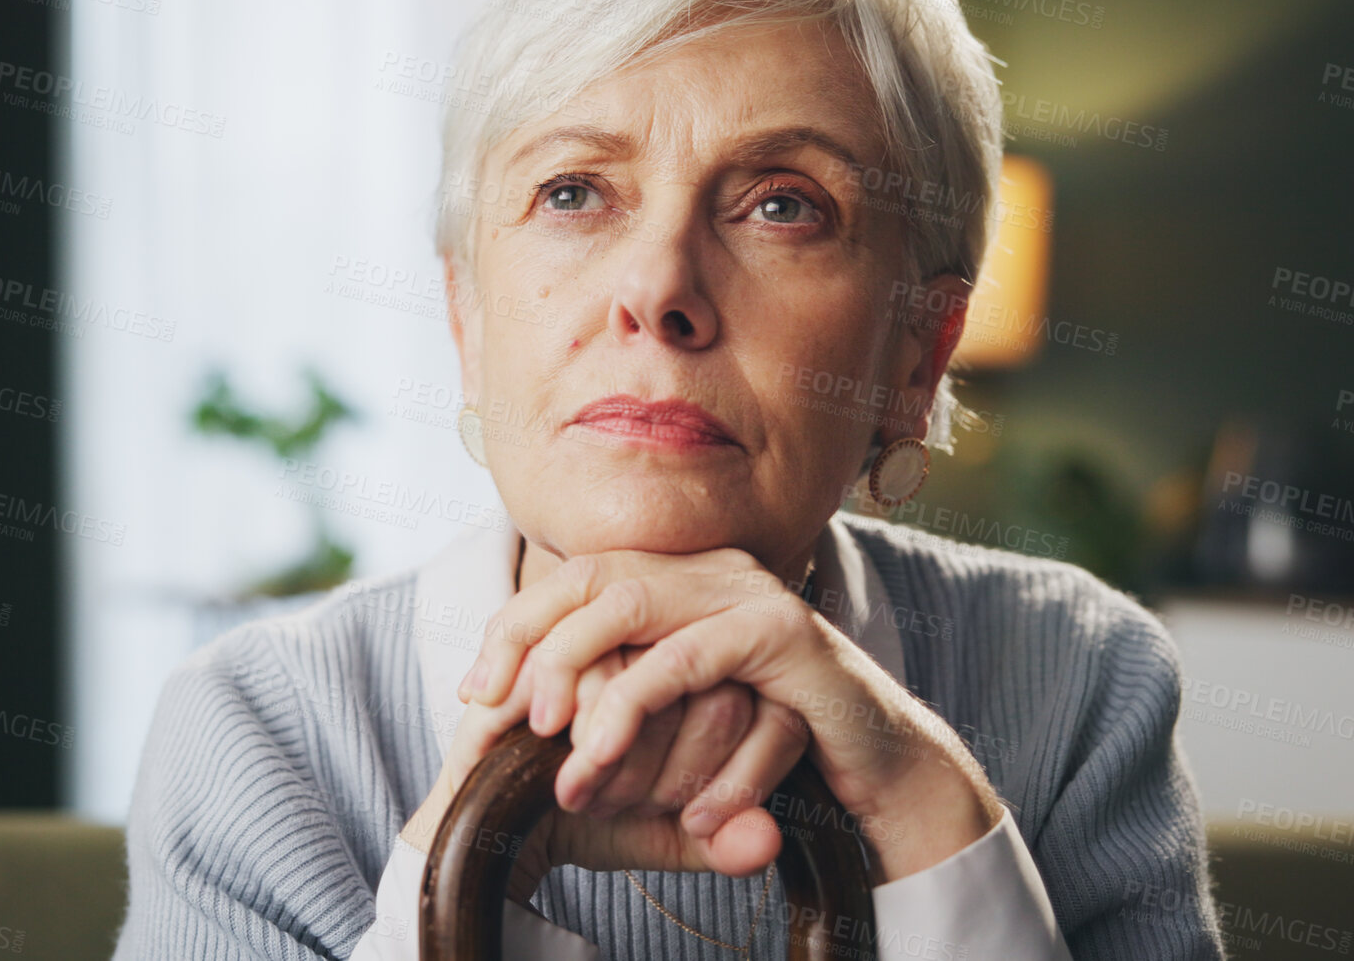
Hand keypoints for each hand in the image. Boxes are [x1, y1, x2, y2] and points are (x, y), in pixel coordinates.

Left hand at [459, 546, 1004, 883]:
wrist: (879, 766)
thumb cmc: (766, 748)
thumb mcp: (672, 726)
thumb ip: (605, 704)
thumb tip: (496, 713)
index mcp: (676, 580)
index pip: (573, 577)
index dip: (513, 628)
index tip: (474, 695)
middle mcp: (705, 569)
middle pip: (589, 577)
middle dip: (531, 647)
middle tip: (501, 721)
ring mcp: (745, 589)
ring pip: (629, 610)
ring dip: (589, 697)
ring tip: (570, 772)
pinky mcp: (784, 630)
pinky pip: (692, 661)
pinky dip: (652, 718)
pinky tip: (647, 783)